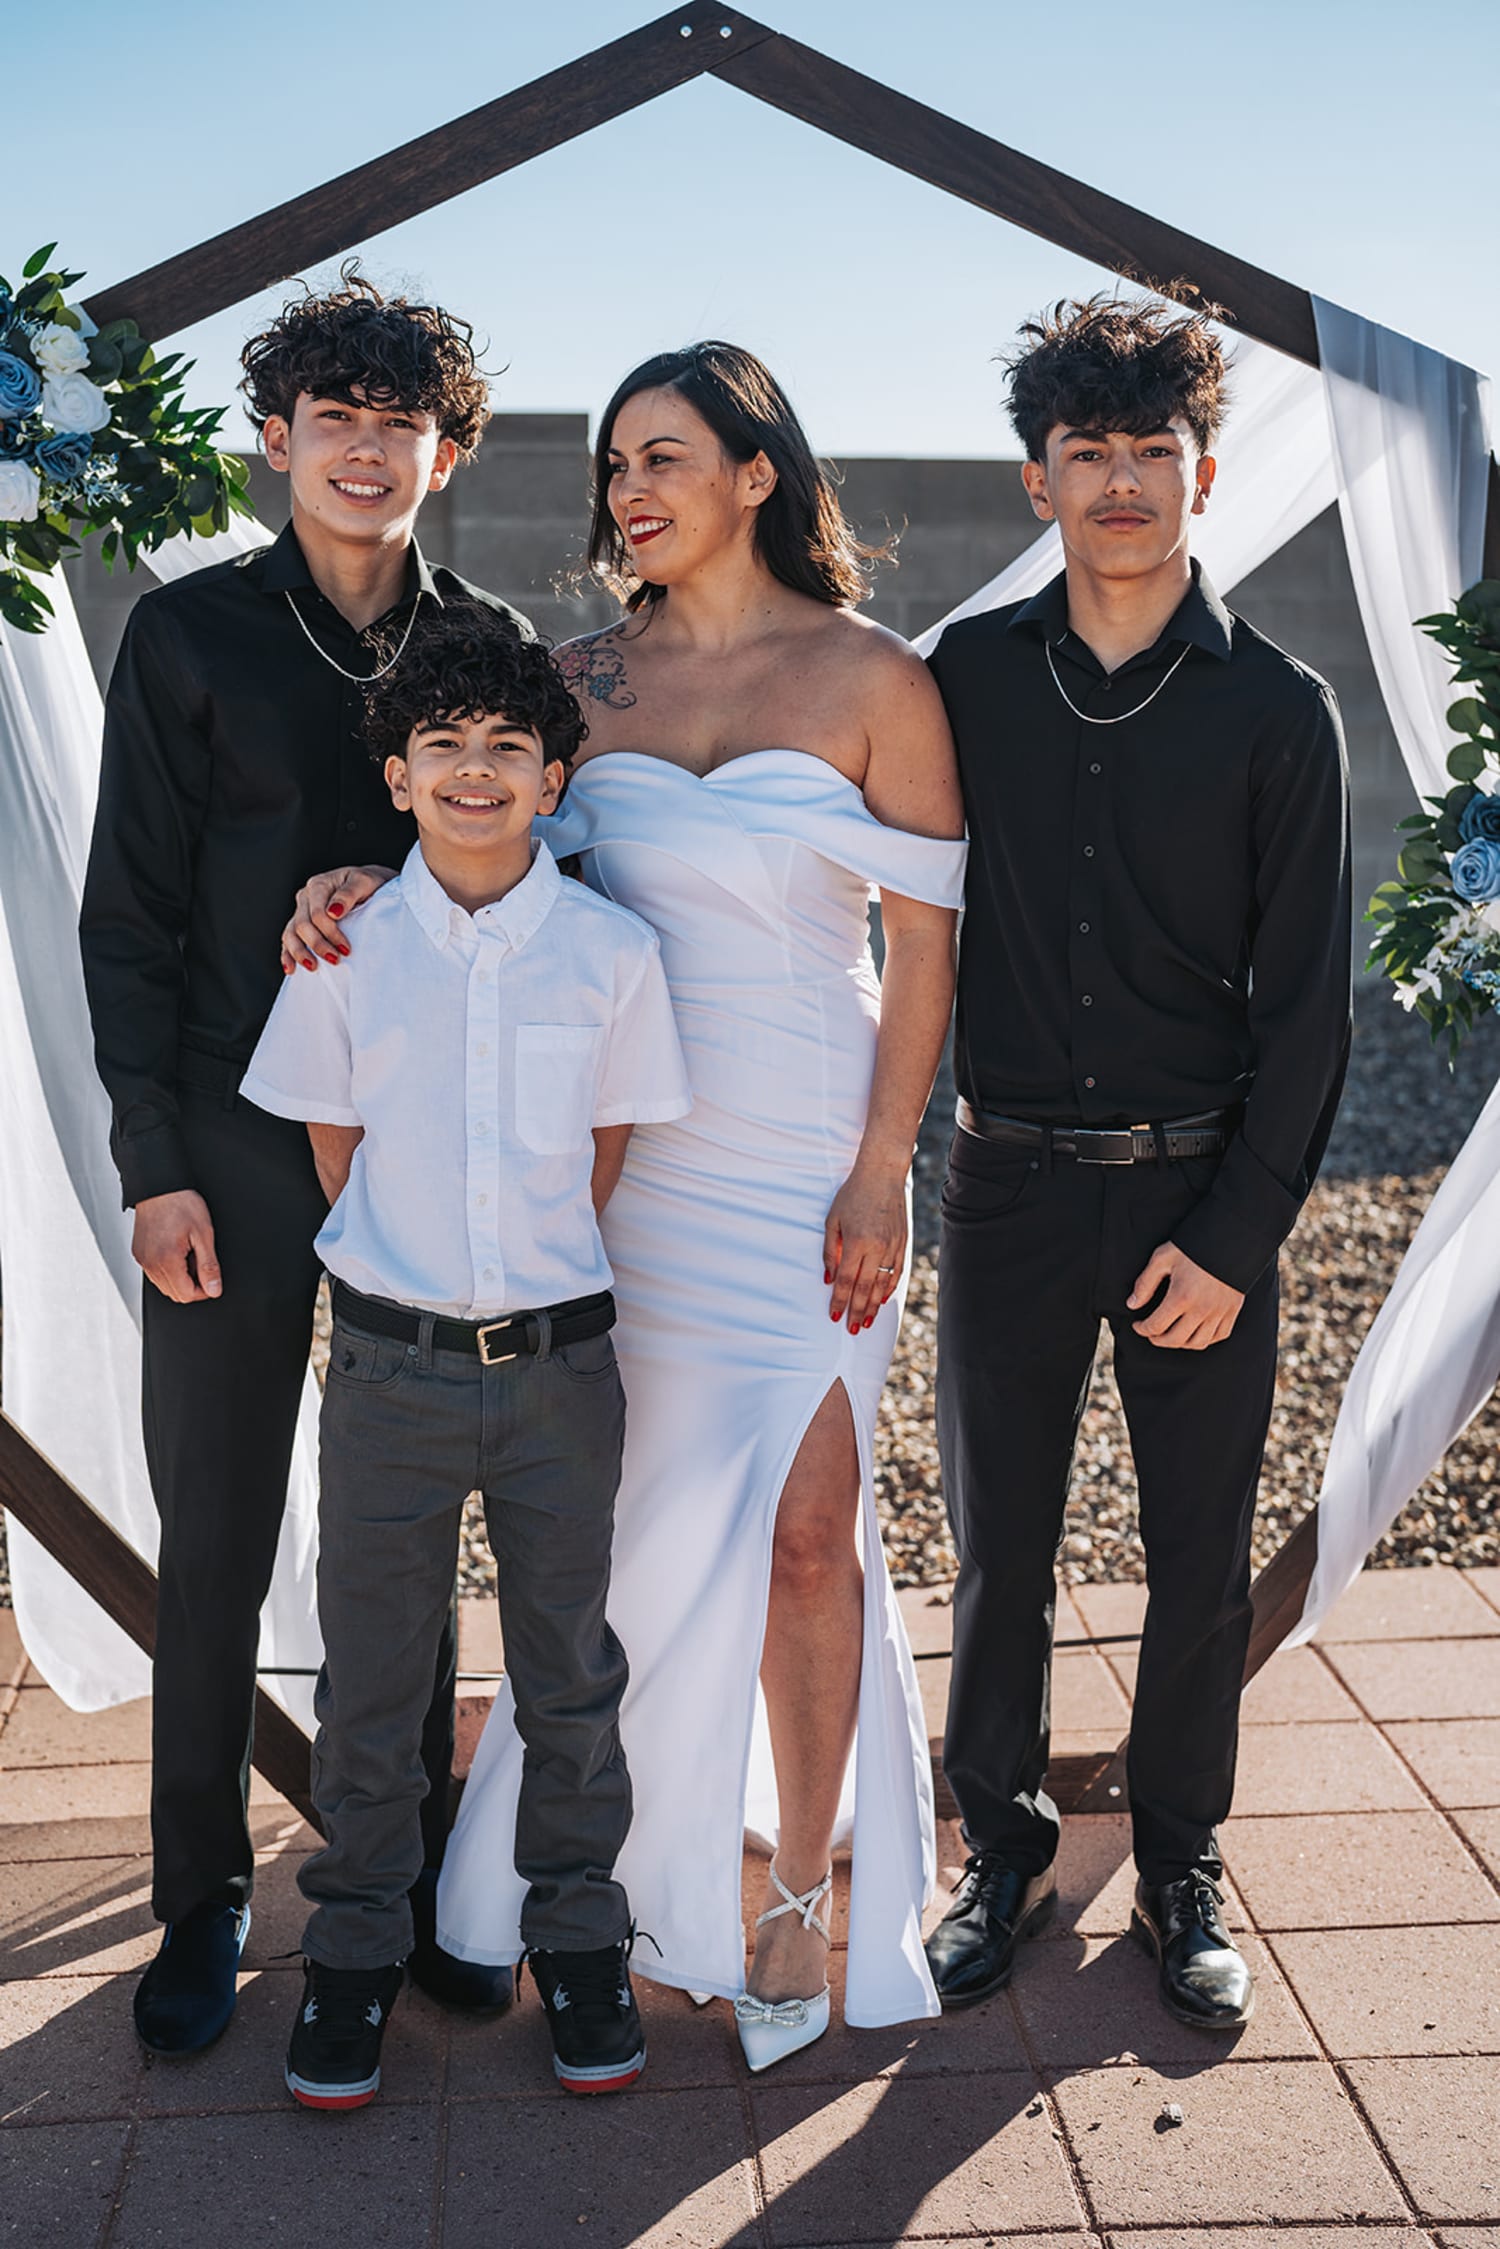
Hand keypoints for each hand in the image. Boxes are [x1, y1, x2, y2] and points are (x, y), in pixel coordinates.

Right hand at [132, 1190, 221, 1304]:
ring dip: (179, 1277)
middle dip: (192, 1284)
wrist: (159, 1186)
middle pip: (174, 1293)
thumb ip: (209, 1265)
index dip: (204, 1290)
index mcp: (166, 1260)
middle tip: (201, 1262)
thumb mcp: (203, 1234)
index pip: (186, 1295)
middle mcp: (150, 1263)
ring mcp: (142, 1258)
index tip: (212, 1278)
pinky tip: (177, 1250)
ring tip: (189, 1253)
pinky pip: (154, 1272)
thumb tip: (214, 1289)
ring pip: (164, 1285)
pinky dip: (168, 1268)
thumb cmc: (180, 1203)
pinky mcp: (139, 1252)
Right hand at [279, 865, 395, 973]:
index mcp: (319, 885)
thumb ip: (348, 894)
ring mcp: (301, 911)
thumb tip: (333, 911)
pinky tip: (292, 969)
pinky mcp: (300, 925)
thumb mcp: (364, 882)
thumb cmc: (370, 885)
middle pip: (303, 925)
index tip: (346, 949)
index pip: (318, 914)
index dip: (331, 933)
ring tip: (313, 967)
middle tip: (336, 960)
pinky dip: (287, 955)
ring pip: (291, 934)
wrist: (371, 888)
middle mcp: (306, 897)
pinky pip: (288, 940)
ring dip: (300, 953)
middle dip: (318, 945)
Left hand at [824, 1163, 906, 1332]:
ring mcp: (892, 1247)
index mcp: (856, 1242)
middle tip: (852, 1330)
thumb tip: (828, 1278)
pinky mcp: (902, 1243)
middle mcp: (876, 1248)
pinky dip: (888, 1289)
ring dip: (873, 1305)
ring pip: (882, 1285)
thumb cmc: (852, 1195)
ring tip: (866, 1322)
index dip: (839, 1301)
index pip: (845, 1280)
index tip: (834, 1316)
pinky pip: (895, 1272)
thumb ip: (830, 1251)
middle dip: (856, 1311)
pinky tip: (881, 1300)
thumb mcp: (832, 1220)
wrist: (882, 1175)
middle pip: (864, 1288)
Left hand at [1127, 1241, 1243, 1349]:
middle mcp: (1201, 1309)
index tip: (1137, 1325)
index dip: (1142, 1329)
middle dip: (1157, 1340)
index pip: (1156, 1326)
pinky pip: (1219, 1336)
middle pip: (1175, 1340)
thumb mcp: (1163, 1258)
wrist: (1230, 1238)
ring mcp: (1219, 1312)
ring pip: (1197, 1343)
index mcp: (1181, 1297)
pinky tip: (1194, 1332)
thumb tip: (1132, 1304)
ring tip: (1171, 1334)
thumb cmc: (1194, 1246)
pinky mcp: (1232, 1310)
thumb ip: (1145, 1283)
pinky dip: (1205, 1339)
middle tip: (1151, 1333)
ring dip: (1180, 1343)